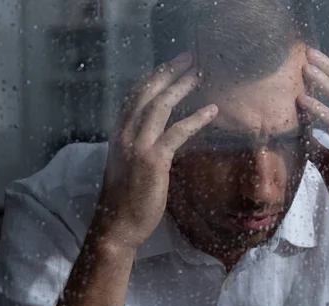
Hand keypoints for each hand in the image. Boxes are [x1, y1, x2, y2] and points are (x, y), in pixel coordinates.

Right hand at [98, 52, 217, 248]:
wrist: (117, 226)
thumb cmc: (125, 199)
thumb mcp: (127, 166)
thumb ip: (139, 147)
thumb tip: (157, 138)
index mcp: (118, 133)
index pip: (134, 96)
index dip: (154, 77)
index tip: (170, 65)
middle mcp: (124, 134)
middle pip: (147, 92)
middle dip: (169, 71)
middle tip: (189, 56)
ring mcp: (137, 146)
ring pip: (160, 105)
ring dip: (182, 86)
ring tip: (200, 73)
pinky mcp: (152, 160)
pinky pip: (177, 132)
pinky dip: (196, 118)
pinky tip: (212, 110)